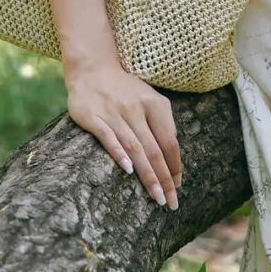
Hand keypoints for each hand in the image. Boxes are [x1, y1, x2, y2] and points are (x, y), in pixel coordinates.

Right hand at [64, 59, 182, 209]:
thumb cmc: (124, 90)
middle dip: (164, 179)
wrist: (92, 68)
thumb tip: (172, 158)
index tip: (177, 187)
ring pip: (135, 148)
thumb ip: (161, 124)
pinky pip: (108, 137)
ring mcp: (114, 112)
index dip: (175, 166)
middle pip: (154, 149)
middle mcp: (136, 108)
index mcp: (154, 104)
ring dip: (148, 175)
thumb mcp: (149, 99)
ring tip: (156, 197)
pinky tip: (128, 170)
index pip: (170, 141)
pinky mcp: (93, 116)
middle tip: (170, 203)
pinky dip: (119, 153)